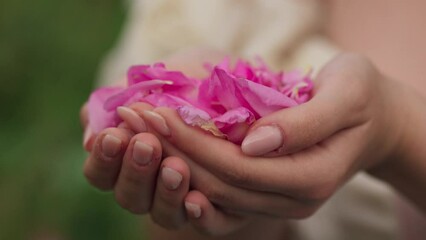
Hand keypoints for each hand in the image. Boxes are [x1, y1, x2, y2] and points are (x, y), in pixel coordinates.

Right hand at [80, 48, 253, 233]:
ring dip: (165, 193)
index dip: (104, 158)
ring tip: (175, 167)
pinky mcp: (224, 208)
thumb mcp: (158, 78)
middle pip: (130, 196)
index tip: (115, 134)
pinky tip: (198, 200)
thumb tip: (89, 136)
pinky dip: (200, 216)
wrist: (240, 84)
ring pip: (164, 214)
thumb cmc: (190, 78)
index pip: (103, 171)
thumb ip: (122, 101)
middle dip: (135, 171)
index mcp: (132, 158)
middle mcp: (155, 184)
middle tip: (146, 144)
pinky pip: (209, 224)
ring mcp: (188, 198)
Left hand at [146, 53, 405, 221]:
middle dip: (171, 150)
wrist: (374, 121)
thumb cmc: (362, 98)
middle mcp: (291, 200)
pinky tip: (161, 153)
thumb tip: (252, 143)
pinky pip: (219, 193)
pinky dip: (187, 173)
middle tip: (133, 118)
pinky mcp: (265, 194)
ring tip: (137, 131)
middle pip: (217, 184)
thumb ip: (304, 122)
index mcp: (310, 178)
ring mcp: (277, 202)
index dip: (191, 143)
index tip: (154, 113)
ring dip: (170, 161)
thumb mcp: (347, 94)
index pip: (237, 168)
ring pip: (212, 192)